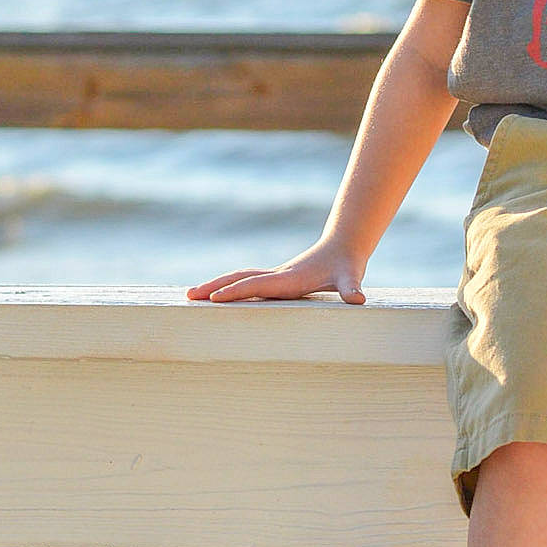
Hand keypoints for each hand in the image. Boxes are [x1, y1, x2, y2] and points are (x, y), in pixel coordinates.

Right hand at [186, 239, 365, 304]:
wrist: (344, 247)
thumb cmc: (346, 266)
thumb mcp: (351, 277)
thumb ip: (352, 288)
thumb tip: (358, 299)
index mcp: (290, 278)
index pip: (257, 285)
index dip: (237, 292)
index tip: (214, 299)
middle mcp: (277, 275)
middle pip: (239, 278)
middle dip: (214, 287)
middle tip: (188, 297)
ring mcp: (274, 275)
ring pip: (238, 277)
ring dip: (215, 284)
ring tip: (190, 295)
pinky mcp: (274, 278)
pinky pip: (244, 281)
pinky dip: (226, 285)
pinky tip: (214, 295)